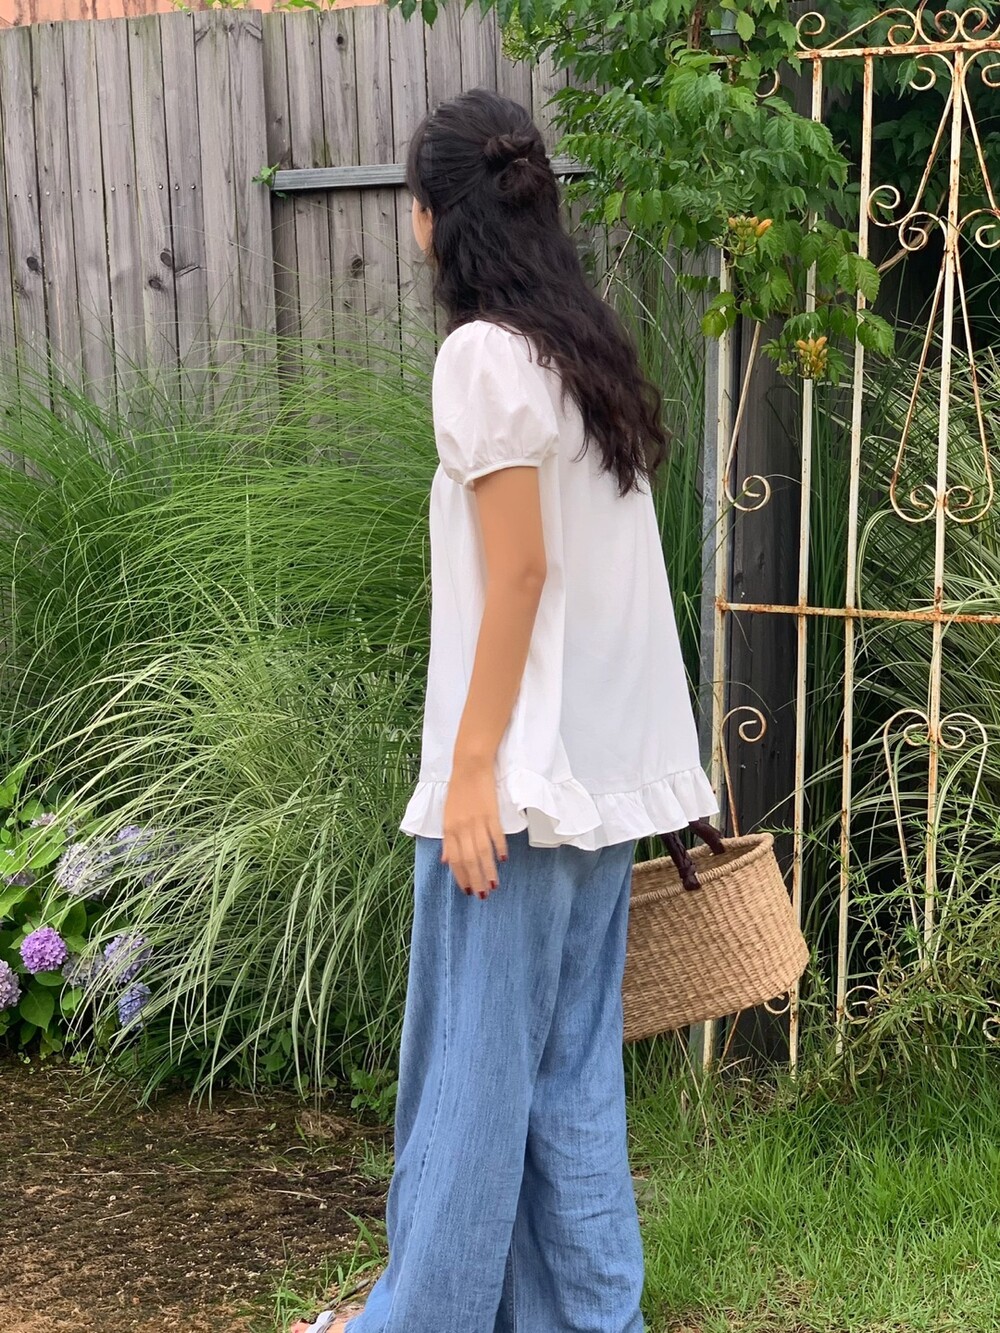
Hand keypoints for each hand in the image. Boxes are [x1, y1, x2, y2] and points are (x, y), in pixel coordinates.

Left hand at [442, 756, 507, 898]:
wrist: (469, 767)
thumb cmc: (457, 791)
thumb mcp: (446, 816)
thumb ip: (448, 840)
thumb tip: (446, 861)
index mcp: (449, 829)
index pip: (454, 859)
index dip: (461, 876)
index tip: (467, 890)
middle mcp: (461, 827)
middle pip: (469, 860)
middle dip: (476, 879)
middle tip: (483, 895)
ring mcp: (477, 821)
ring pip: (483, 852)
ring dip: (489, 870)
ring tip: (494, 885)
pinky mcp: (491, 813)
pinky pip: (496, 835)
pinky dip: (500, 848)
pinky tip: (503, 860)